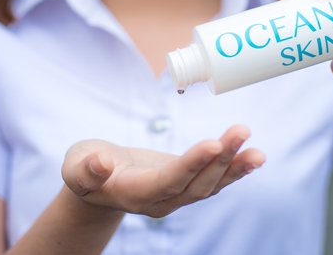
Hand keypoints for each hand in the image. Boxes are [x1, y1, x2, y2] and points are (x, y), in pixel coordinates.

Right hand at [61, 125, 264, 217]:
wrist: (97, 181)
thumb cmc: (85, 169)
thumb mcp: (76, 167)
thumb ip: (86, 169)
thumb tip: (100, 161)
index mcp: (134, 194)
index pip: (168, 181)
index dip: (191, 164)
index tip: (213, 144)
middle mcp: (161, 201)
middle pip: (196, 184)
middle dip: (222, 159)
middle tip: (241, 131)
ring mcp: (177, 195)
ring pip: (210, 184)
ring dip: (235, 166)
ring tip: (257, 149)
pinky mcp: (187, 184)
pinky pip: (214, 180)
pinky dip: (235, 169)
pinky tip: (253, 156)